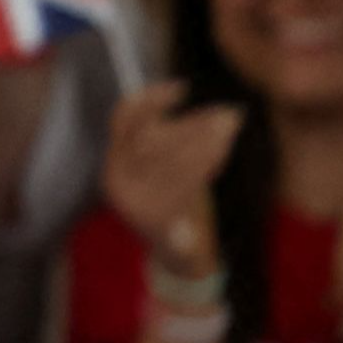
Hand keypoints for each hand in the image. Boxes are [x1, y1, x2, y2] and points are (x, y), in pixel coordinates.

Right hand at [101, 82, 242, 275]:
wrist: (176, 255)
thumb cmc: (171, 200)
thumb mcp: (160, 168)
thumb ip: (167, 136)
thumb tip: (184, 93)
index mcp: (113, 165)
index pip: (123, 120)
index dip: (150, 99)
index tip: (182, 87)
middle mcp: (116, 182)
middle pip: (153, 139)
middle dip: (192, 122)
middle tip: (226, 112)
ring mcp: (135, 202)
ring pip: (173, 159)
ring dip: (205, 139)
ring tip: (229, 123)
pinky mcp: (159, 219)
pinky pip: (187, 181)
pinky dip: (208, 160)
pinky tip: (223, 146)